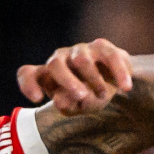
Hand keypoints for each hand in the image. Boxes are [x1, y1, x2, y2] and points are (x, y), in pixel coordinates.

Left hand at [16, 37, 135, 112]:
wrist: (113, 82)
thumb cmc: (88, 96)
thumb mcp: (77, 106)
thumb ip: (67, 105)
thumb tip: (60, 100)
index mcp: (47, 75)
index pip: (28, 74)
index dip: (28, 85)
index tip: (37, 99)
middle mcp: (60, 59)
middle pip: (55, 64)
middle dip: (68, 82)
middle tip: (81, 96)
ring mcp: (80, 51)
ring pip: (82, 60)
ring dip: (93, 80)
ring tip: (103, 96)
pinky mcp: (103, 47)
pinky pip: (110, 57)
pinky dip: (118, 73)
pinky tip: (125, 88)